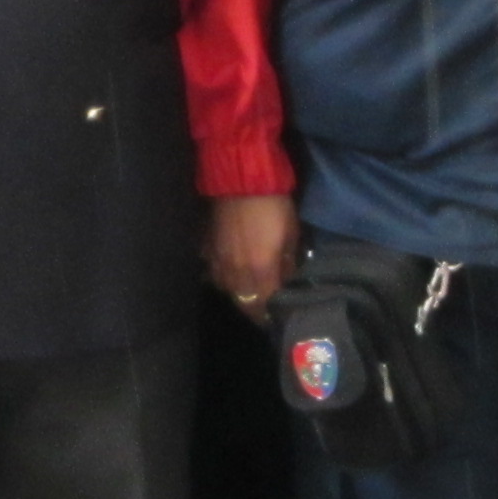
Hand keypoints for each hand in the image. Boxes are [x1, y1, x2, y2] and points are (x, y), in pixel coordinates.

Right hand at [208, 192, 296, 314]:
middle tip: (264, 308)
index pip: (263, 307)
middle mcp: (235, 273)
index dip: (270, 316)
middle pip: (243, 302)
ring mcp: (217, 261)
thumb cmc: (274, 206)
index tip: (277, 319)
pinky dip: (222, 274)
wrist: (241, 179)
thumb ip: (288, 264)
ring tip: (248, 290)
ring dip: (238, 292)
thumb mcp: (291, 235)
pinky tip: (230, 268)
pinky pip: (213, 270)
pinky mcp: (206, 247)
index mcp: (260, 272)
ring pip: (226, 289)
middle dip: (254, 308)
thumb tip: (286, 281)